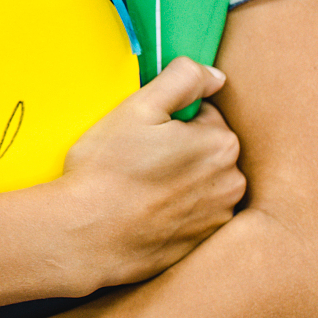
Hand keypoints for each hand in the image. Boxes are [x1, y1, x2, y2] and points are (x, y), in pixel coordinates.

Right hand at [44, 58, 244, 293]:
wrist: (87, 237)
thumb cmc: (108, 172)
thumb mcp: (139, 108)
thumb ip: (182, 80)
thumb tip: (214, 76)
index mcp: (221, 144)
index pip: (202, 114)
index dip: (169, 119)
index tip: (143, 133)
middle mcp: (230, 182)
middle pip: (205, 148)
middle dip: (178, 148)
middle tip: (137, 158)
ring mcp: (217, 216)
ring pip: (200, 180)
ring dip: (178, 178)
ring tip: (139, 185)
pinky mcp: (202, 242)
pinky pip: (193, 212)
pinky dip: (175, 208)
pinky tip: (145, 209)